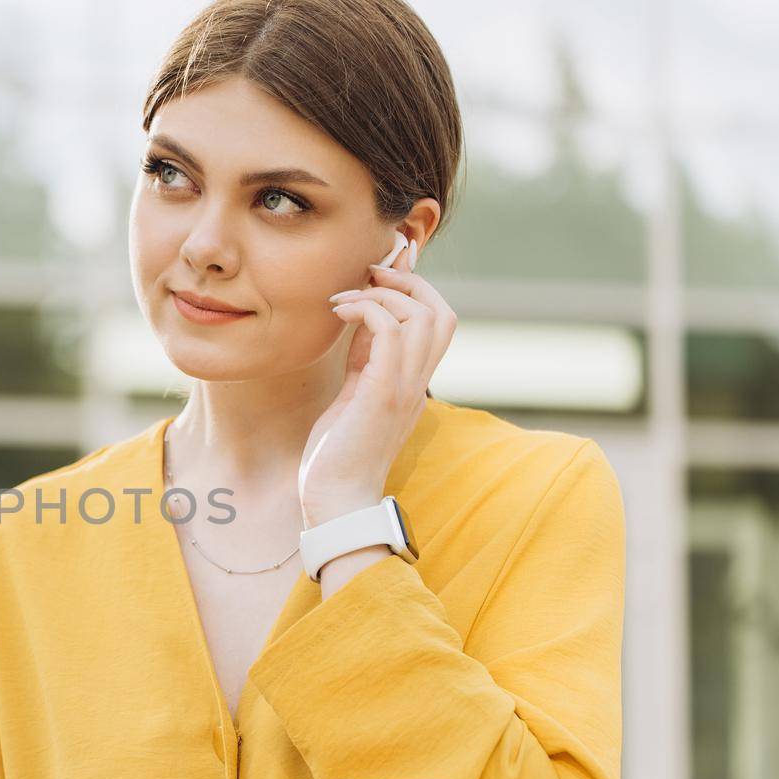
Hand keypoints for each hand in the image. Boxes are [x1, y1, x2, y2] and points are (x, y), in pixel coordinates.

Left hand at [297, 240, 457, 527]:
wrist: (335, 501)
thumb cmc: (337, 455)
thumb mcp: (353, 394)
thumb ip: (364, 358)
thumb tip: (360, 317)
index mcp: (414, 383)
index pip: (437, 323)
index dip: (414, 290)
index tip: (375, 277)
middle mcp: (418, 383)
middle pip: (442, 312)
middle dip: (407, 283)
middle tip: (365, 277)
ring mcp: (405, 388)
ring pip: (423, 316)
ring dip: (383, 294)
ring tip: (346, 298)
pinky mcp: (384, 394)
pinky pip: (392, 333)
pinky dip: (367, 310)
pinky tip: (339, 312)